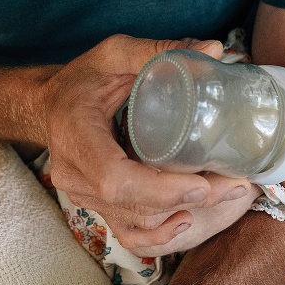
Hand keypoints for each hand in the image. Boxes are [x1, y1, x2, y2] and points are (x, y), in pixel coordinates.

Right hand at [42, 34, 251, 252]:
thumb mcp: (114, 54)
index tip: (200, 185)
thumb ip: (158, 51)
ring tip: (225, 192)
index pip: (114, 178)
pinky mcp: (96, 204)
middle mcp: (74, 173)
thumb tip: (214, 50)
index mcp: (75, 135)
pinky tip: (186, 220)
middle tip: (234, 186)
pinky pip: (127, 232)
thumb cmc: (81, 78)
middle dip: (186, 200)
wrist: (50, 105)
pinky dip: (159, 234)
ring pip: (134, 222)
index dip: (158, 189)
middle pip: (132, 205)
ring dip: (182, 213)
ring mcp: (83, 194)